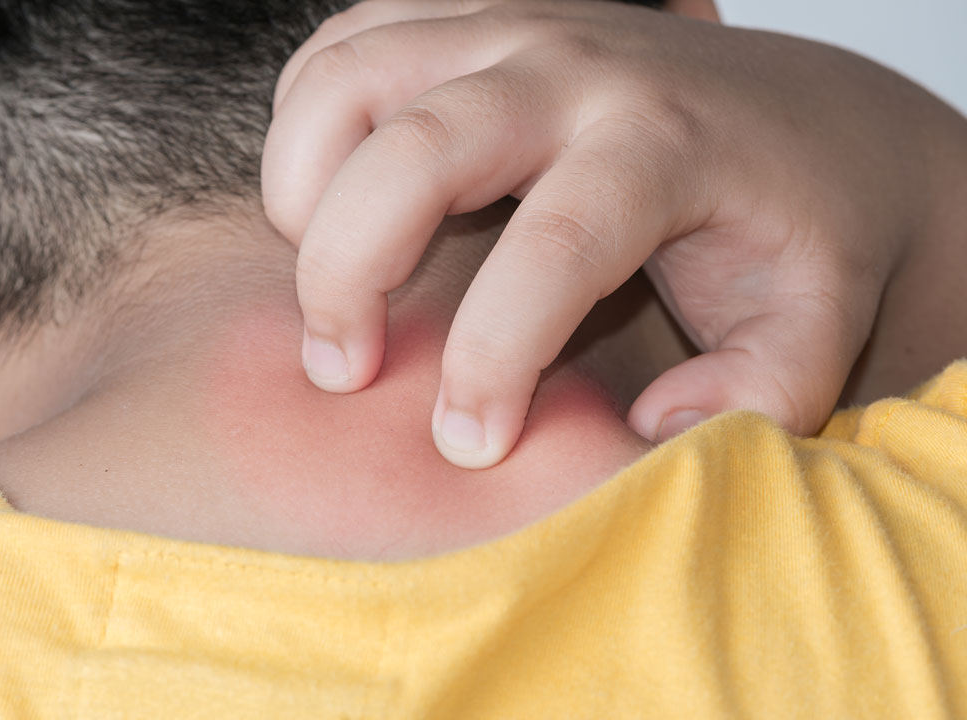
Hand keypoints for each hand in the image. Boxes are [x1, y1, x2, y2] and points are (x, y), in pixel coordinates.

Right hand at [262, 0, 942, 467]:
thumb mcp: (816, 325)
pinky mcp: (464, 17)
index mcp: (664, 145)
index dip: (491, 361)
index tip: (467, 445)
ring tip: (330, 283)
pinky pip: (339, 47)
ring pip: (348, 78)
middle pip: (415, 149)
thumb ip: (764, 390)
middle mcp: (574, 67)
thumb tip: (653, 426)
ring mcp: (510, 25)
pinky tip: (330, 202)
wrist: (799, 116)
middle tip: (340, 371)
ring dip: (303, 190)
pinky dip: (304, 123)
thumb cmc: (795, 230)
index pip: (554, 248)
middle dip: (345, 273)